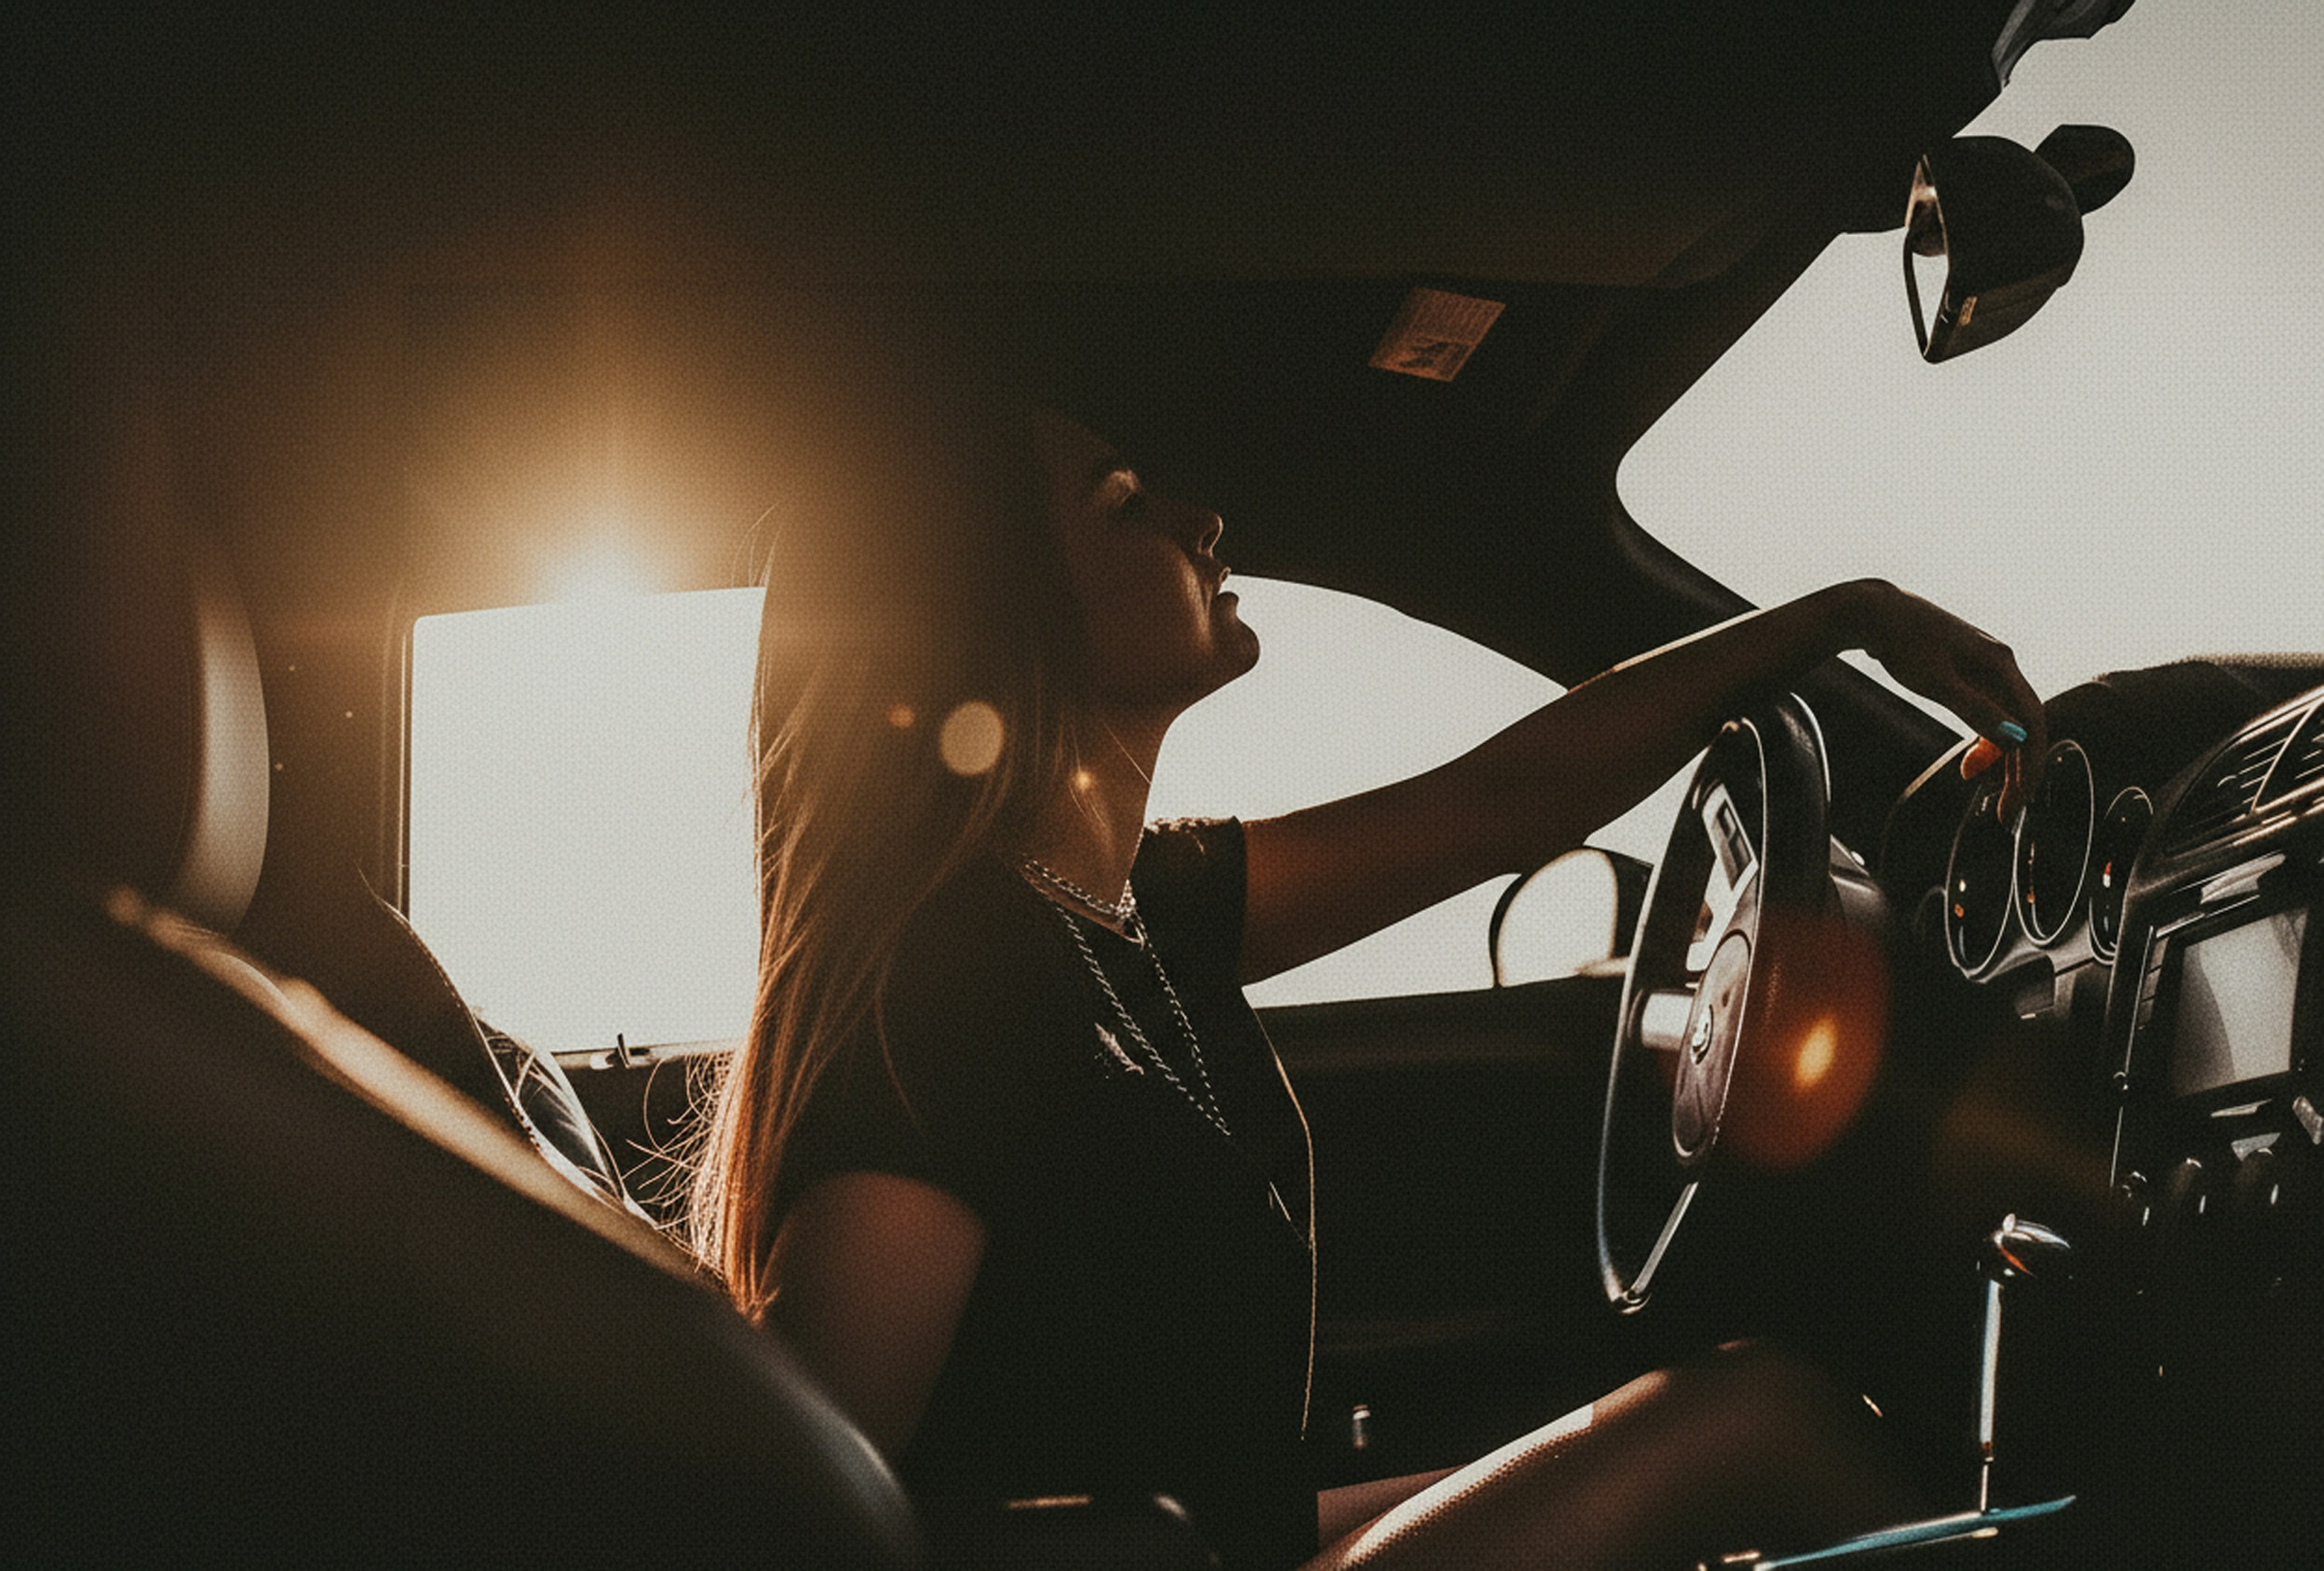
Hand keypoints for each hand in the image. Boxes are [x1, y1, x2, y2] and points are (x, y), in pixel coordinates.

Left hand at [1837, 580, 2045, 820]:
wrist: (1874, 613)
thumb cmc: (1903, 643)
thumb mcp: (1937, 682)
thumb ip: (1976, 710)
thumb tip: (2014, 738)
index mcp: (2001, 665)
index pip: (2033, 723)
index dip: (2030, 765)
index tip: (2018, 801)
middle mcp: (2001, 665)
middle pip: (2024, 725)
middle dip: (2017, 770)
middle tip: (2005, 811)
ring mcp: (1985, 668)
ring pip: (2006, 721)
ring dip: (2000, 759)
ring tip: (1986, 791)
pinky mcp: (1967, 673)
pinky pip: (1989, 714)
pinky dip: (1984, 741)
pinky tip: (1972, 767)